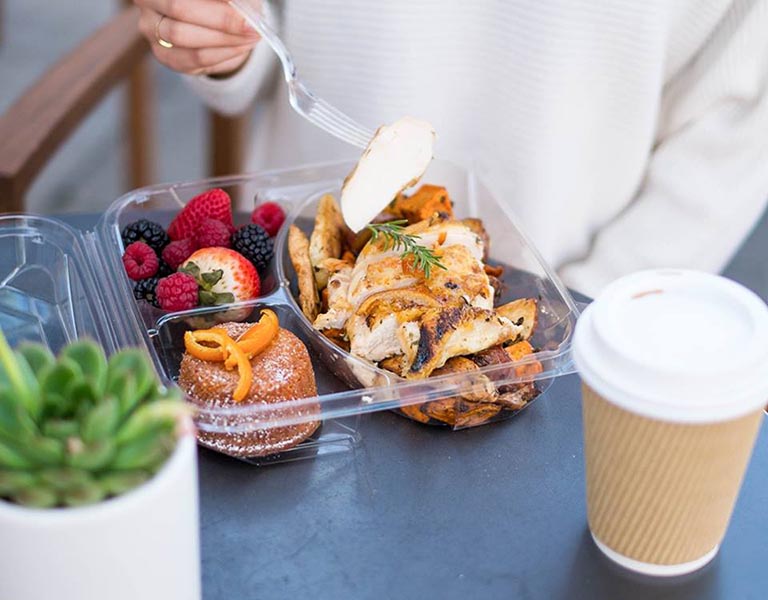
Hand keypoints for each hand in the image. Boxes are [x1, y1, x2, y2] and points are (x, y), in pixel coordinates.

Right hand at [135, 0, 260, 76]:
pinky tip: (240, 47)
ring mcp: (151, 31)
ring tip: (251, 36)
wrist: (210, 21)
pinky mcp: (164, 55)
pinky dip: (222, 54)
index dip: (216, 3)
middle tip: (251, 25)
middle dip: (221, 19)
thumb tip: (243, 6)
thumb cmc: (217, 1)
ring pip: (184, 37)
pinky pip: (193, 59)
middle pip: (179, 9)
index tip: (242, 4)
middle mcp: (147, 2)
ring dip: (224, 39)